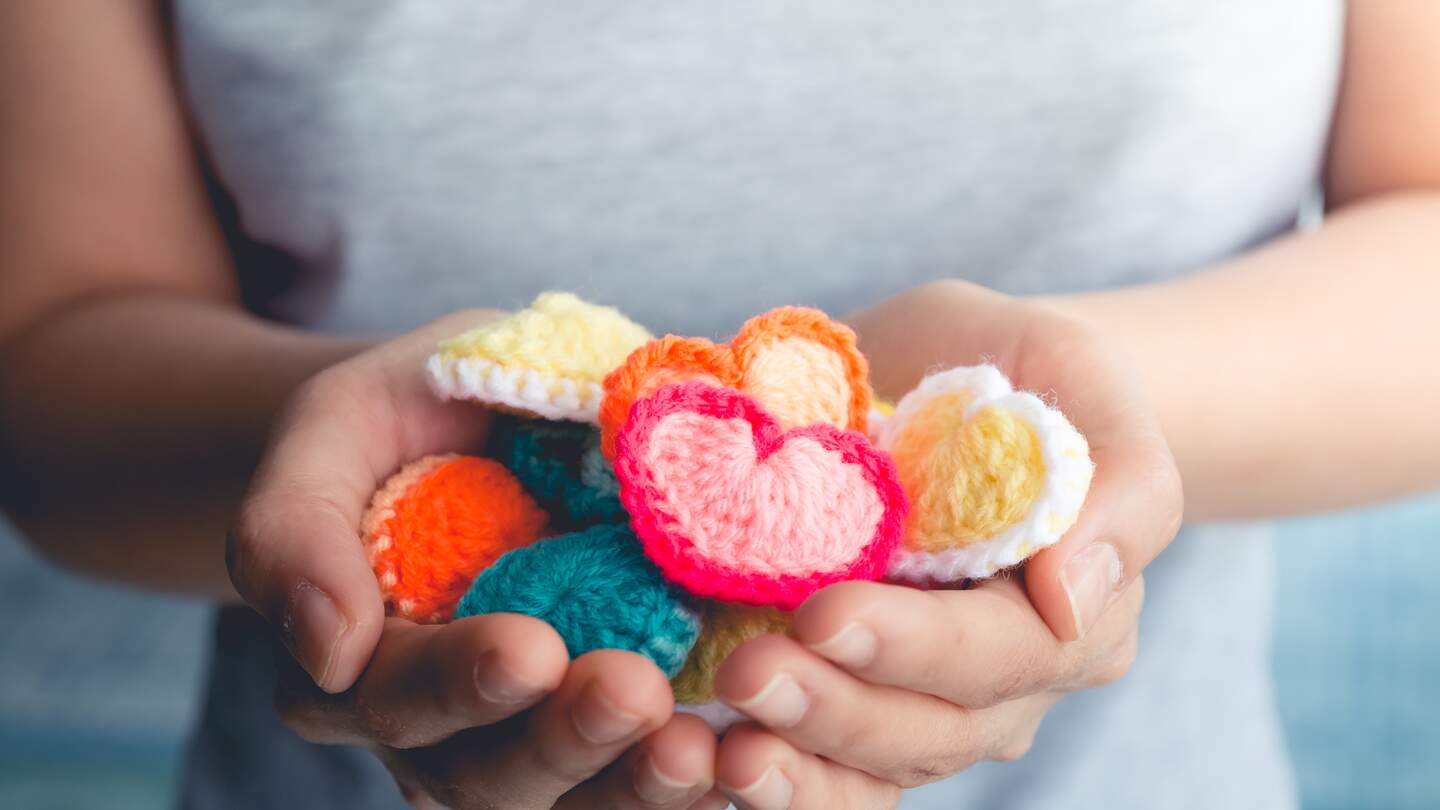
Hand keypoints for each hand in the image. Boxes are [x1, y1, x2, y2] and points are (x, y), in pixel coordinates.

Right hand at [228, 312, 724, 808]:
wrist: (478, 421)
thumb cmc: (401, 417)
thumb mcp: (331, 431)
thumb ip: (295, 526)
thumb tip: (330, 651)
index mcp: (353, 660)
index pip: (394, 696)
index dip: (459, 683)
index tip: (531, 652)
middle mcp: (429, 728)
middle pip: (481, 776)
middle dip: (560, 742)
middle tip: (635, 695)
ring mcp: (516, 740)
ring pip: (562, 803)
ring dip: (629, 788)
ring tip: (696, 754)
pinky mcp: (594, 732)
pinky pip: (623, 786)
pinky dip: (678, 788)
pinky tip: (734, 763)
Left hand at [709, 281, 1182, 808]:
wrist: (951, 376)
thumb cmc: (1023, 368)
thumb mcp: (1079, 376)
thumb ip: (1114, 484)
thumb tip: (1071, 599)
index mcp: (1073, 613)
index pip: (998, 652)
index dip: (913, 646)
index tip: (823, 615)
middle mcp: (1005, 683)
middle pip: (929, 729)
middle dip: (835, 709)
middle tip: (748, 675)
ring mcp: (926, 702)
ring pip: (871, 767)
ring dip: (795, 765)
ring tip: (718, 750)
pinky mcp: (854, 699)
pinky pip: (824, 769)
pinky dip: (774, 776)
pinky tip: (709, 764)